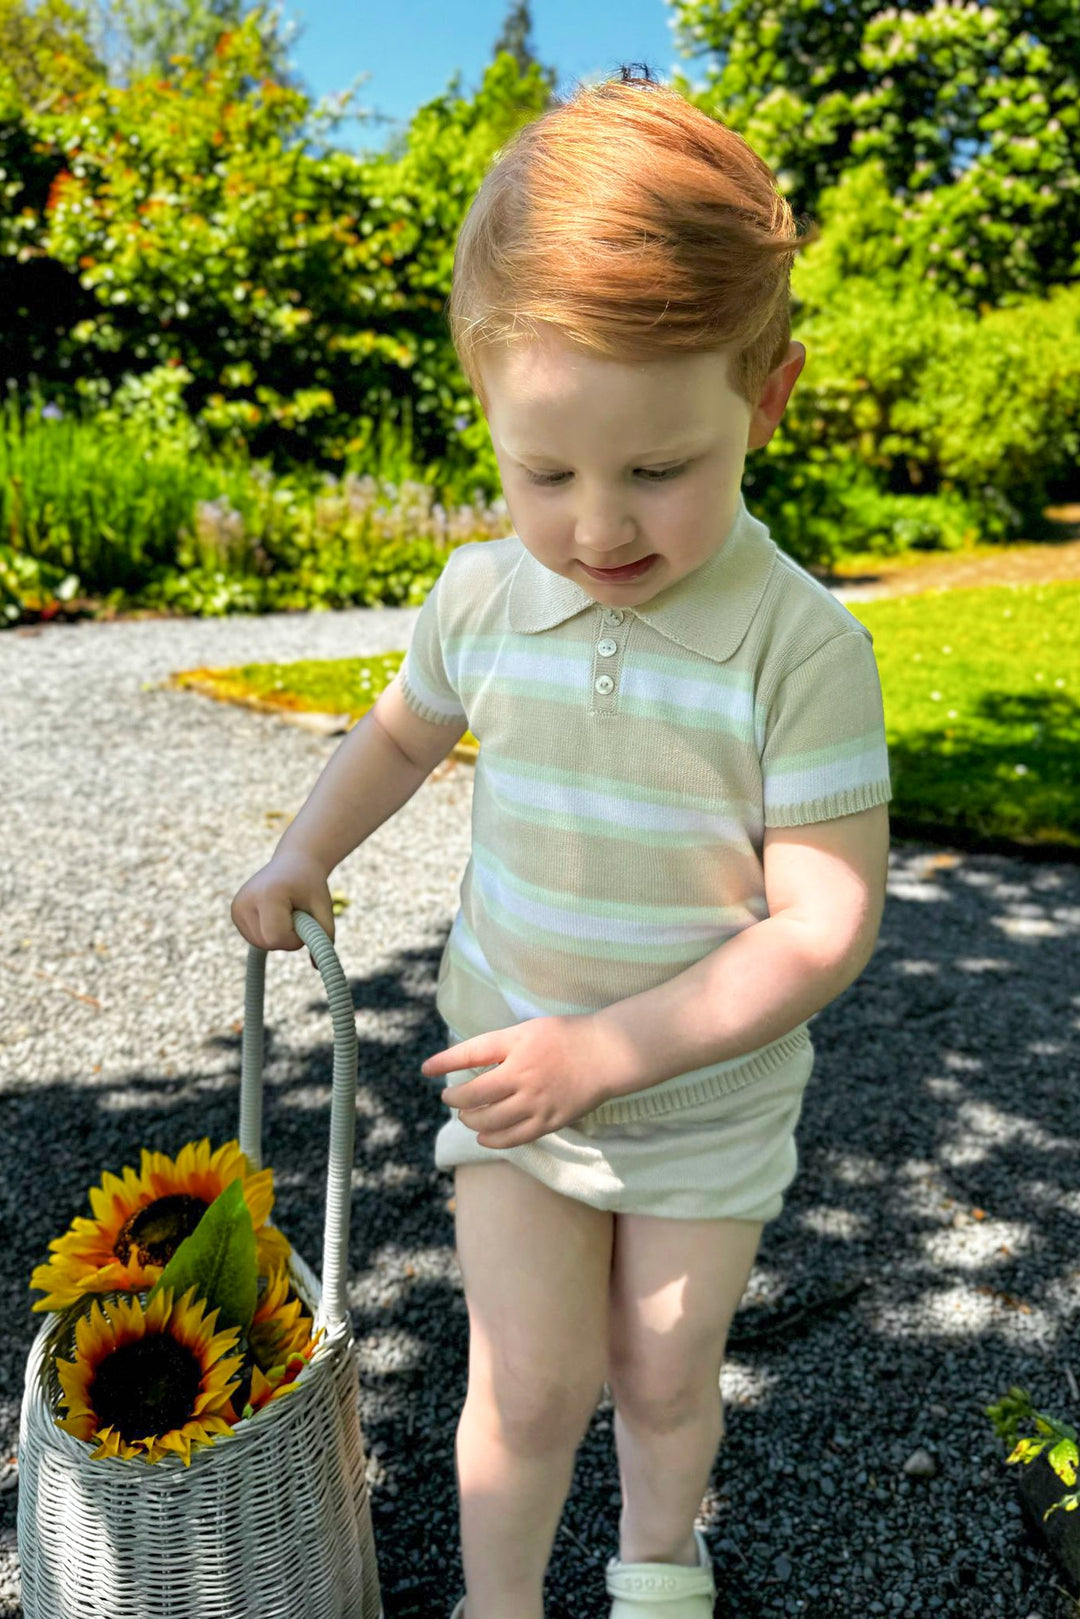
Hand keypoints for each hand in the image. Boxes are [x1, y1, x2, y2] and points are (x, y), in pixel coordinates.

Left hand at [422, 1014, 621, 1147]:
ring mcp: (536, 1100)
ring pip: (490, 1119)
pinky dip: (493, 1140)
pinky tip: (484, 1137)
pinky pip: (514, 1137)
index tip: (425, 1069)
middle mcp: (522, 1074)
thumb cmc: (566, 1037)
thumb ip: (500, 1047)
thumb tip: (470, 1065)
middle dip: (455, 1099)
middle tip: (450, 1098)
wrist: (606, 1054)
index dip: (444, 1061)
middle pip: (474, 1094)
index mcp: (516, 1044)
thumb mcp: (528, 1030)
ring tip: (466, 1117)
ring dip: (471, 1120)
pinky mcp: (549, 1121)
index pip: (470, 1053)